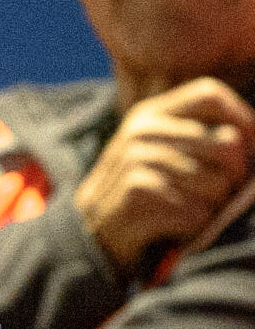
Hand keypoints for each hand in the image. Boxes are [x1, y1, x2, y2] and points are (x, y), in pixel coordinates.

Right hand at [76, 76, 254, 273]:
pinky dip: (194, 228)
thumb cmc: (144, 192)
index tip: (245, 152)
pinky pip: (198, 212)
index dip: (243, 120)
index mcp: (151, 114)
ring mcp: (137, 159)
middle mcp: (142, 131)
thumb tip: (251, 139)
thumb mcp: (162, 153)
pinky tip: (174, 227)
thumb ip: (201, 138)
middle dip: (237, 177)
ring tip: (188, 211)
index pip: (210, 94)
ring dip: (214, 207)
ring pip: (219, 184)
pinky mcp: (137, 192)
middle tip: (219, 195)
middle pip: (229, 143)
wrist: (91, 234)